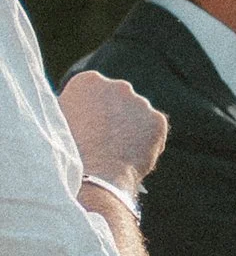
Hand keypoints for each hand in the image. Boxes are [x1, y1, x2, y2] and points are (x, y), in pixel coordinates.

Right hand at [58, 70, 166, 196]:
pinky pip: (152, 130)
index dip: (91, 110)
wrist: (95, 173)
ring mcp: (141, 102)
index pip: (94, 90)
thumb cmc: (69, 149)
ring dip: (131, 128)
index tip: (88, 125)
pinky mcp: (158, 120)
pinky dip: (147, 140)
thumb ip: (71, 106)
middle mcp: (118, 86)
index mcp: (88, 81)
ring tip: (116, 150)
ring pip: (137, 114)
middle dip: (114, 115)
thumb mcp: (58, 119)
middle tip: (105, 139)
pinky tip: (131, 154)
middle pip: (118, 100)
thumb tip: (74, 105)